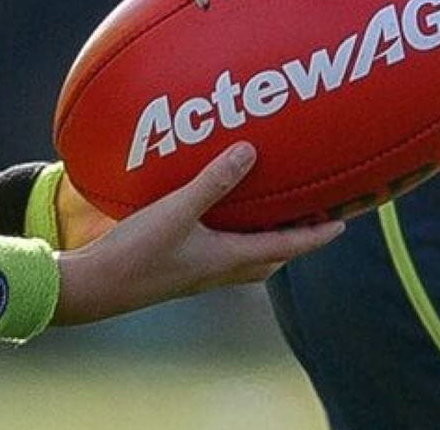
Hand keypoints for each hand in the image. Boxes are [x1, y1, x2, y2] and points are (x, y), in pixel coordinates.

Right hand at [51, 142, 344, 324]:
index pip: (286, 247)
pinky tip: (215, 221)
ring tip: (269, 218)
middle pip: (271, 259)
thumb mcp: (177, 211)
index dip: (316, 236)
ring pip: (247, 261)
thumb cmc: (138, 254)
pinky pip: (220, 256)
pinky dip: (233, 239)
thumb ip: (213, 182)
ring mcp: (199, 275)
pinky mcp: (179, 271)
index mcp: (228, 259)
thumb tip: (249, 152)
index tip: (342, 226)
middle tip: (309, 220)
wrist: (96, 288)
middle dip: (294, 242)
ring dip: (265, 243)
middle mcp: (219, 271)